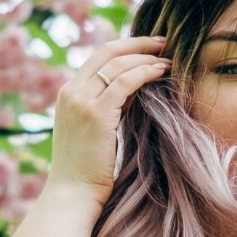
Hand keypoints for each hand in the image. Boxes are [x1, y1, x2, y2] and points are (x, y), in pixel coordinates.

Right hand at [45, 35, 169, 206]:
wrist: (72, 195)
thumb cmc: (86, 171)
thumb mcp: (92, 130)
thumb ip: (106, 107)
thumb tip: (132, 91)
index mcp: (67, 93)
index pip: (98, 56)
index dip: (126, 46)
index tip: (150, 47)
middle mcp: (71, 92)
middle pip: (107, 51)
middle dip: (138, 43)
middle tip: (163, 42)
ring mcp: (80, 101)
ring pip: (118, 64)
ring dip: (146, 57)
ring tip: (168, 60)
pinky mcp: (96, 114)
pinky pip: (125, 82)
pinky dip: (146, 72)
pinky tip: (162, 72)